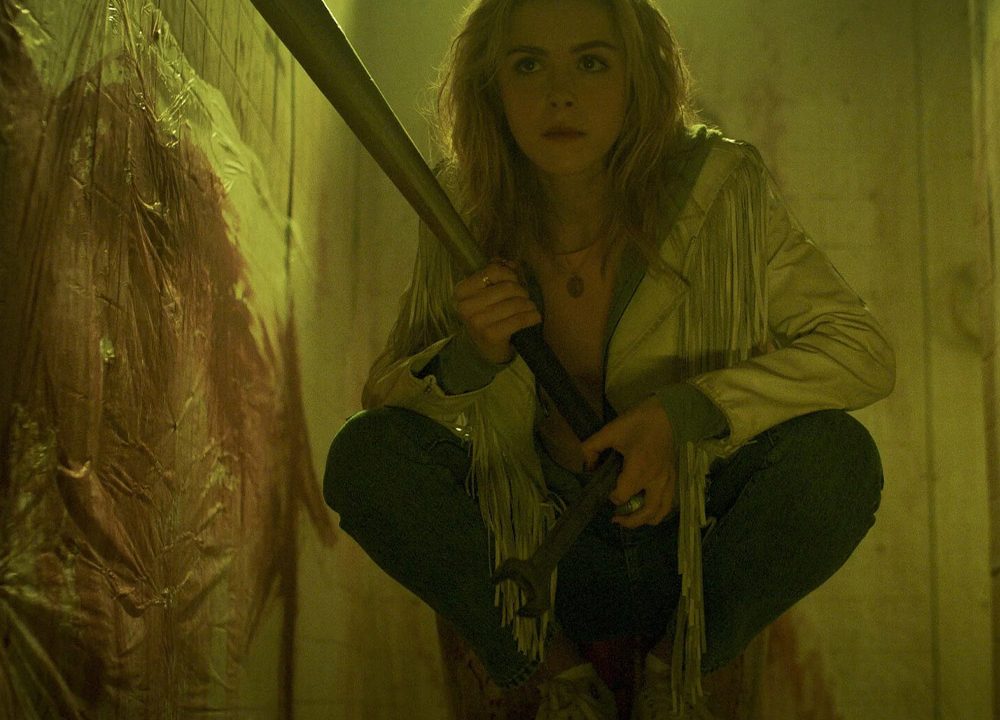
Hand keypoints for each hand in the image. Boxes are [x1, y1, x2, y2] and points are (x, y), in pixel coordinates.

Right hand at [454, 259, 541, 364]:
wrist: (485, 350)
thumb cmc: (487, 316)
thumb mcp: (487, 294)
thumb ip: (497, 275)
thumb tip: (510, 262)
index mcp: (462, 291)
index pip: (493, 271)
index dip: (510, 274)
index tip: (515, 281)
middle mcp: (466, 306)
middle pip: (507, 287)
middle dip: (522, 291)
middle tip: (524, 298)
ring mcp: (477, 322)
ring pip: (516, 303)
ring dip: (529, 305)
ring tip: (530, 308)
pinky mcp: (491, 335)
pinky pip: (519, 319)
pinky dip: (531, 317)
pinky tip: (534, 317)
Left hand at [580, 397, 676, 527]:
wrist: (669, 412)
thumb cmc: (639, 421)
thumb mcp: (610, 431)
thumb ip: (592, 448)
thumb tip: (587, 466)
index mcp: (639, 470)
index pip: (622, 496)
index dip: (612, 497)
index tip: (607, 490)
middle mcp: (655, 480)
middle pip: (645, 513)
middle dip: (629, 521)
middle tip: (616, 519)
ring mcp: (667, 480)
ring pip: (661, 511)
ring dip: (646, 519)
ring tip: (633, 519)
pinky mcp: (674, 477)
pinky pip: (669, 502)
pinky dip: (658, 510)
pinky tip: (647, 506)